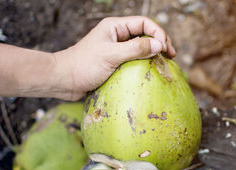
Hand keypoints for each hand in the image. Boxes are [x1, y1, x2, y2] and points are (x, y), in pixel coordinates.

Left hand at [52, 16, 175, 99]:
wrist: (64, 80)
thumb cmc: (83, 65)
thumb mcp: (111, 55)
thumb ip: (135, 49)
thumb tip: (159, 45)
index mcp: (115, 27)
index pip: (144, 23)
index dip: (159, 33)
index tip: (166, 48)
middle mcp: (117, 36)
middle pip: (145, 34)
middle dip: (160, 43)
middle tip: (171, 56)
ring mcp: (116, 50)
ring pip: (140, 48)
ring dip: (153, 54)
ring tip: (164, 63)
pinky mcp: (114, 63)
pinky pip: (134, 60)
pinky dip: (144, 64)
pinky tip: (150, 72)